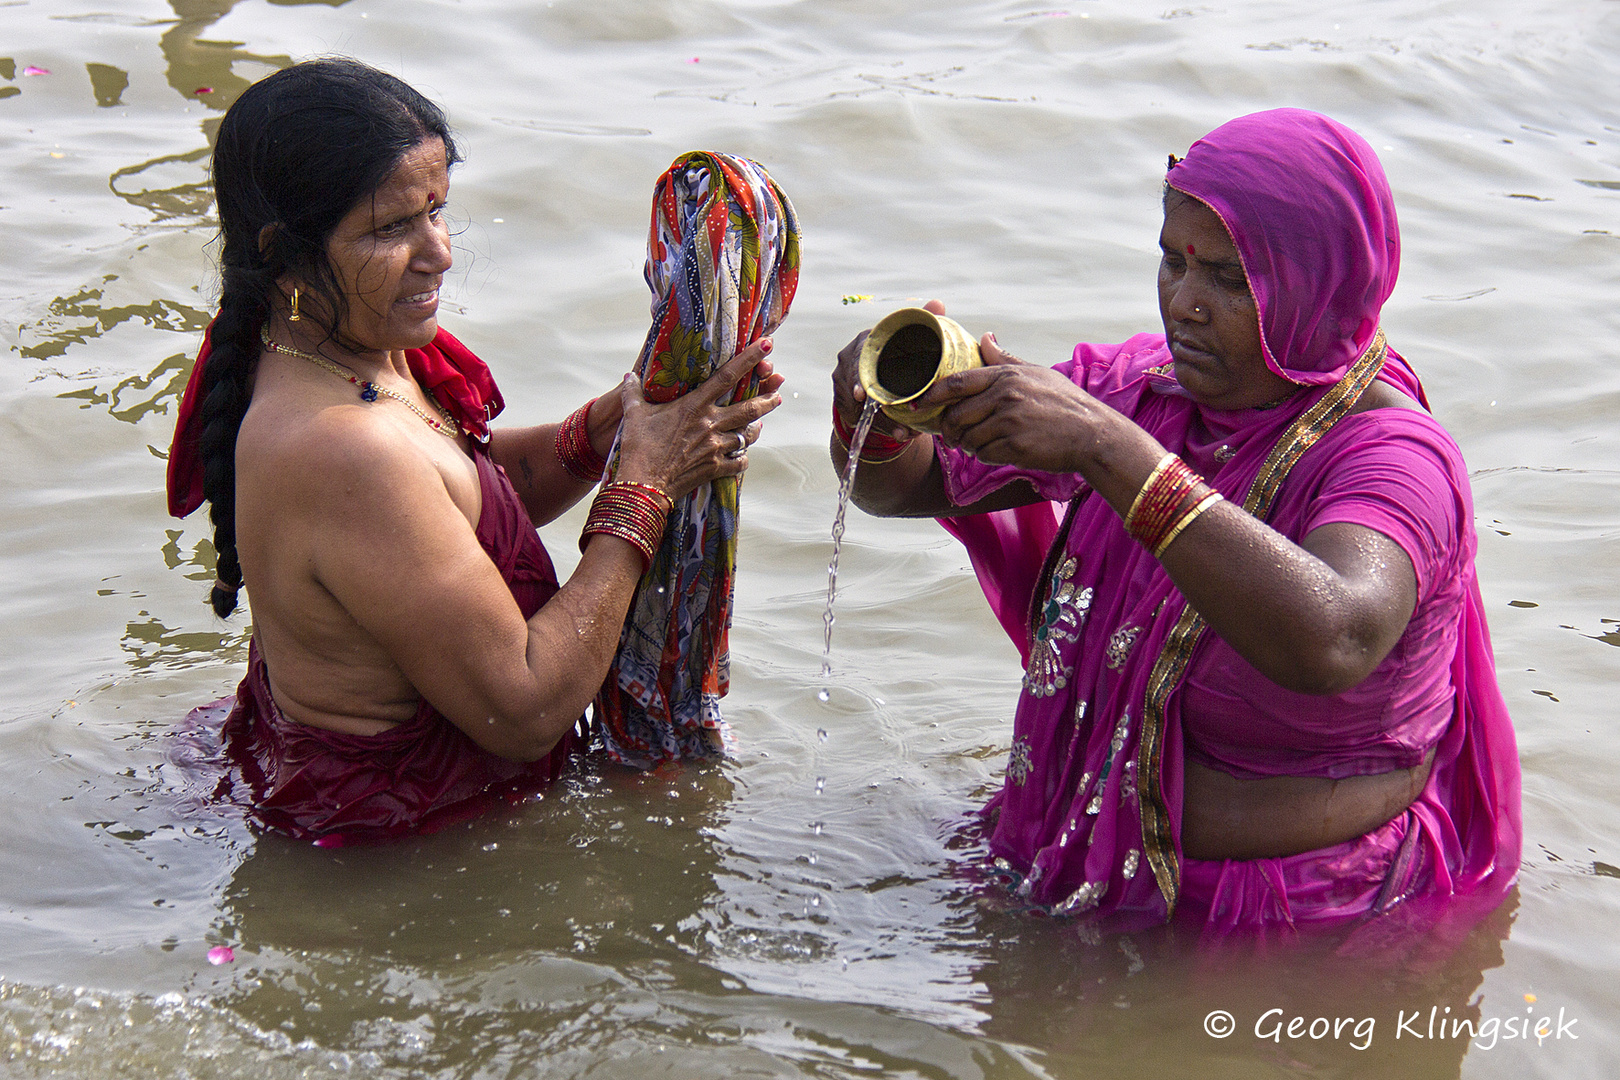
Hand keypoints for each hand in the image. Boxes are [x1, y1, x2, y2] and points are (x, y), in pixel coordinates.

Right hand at [615, 337, 782, 498]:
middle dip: (767, 398)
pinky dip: (742, 458)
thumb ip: (633, 393)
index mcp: (695, 405)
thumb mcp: (634, 415)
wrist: (644, 484)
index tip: (767, 345)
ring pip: (747, 435)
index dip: (750, 358)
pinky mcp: (716, 468)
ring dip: (756, 429)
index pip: (727, 376)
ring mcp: (716, 447)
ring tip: (760, 424)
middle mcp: (711, 423)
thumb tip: (629, 376)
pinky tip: (741, 455)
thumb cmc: (638, 447)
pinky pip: (739, 461)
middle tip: (777, 393)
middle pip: (749, 408)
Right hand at [830, 298, 949, 441]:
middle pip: (856, 387)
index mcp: (863, 342)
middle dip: (873, 409)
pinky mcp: (845, 403)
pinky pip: (859, 419)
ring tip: (903, 432)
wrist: (882, 378)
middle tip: (891, 423)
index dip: (858, 378)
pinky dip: (880, 428)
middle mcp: (848, 360)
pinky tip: (897, 434)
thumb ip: (923, 321)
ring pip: (858, 407)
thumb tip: (938, 303)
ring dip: (882, 423)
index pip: (857, 359)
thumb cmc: (898, 355)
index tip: (863, 395)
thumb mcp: (909, 340)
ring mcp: (843, 383)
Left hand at [921, 332, 1104, 473]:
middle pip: (956, 414)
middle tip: (952, 435)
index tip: (920, 402)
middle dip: (949, 428)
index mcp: (1006, 376)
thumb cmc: (1064, 403)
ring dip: (969, 445)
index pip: (957, 382)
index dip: (933, 394)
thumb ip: (1005, 360)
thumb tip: (984, 339)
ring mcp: (1009, 421)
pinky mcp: (1014, 446)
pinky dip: (986, 456)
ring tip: (980, 444)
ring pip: (968, 437)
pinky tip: (999, 452)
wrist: (1092, 433)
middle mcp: (1005, 396)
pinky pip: (984, 454)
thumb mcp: (1036, 373)